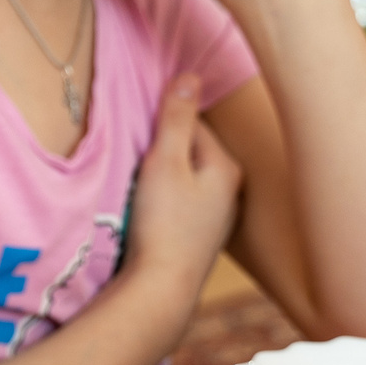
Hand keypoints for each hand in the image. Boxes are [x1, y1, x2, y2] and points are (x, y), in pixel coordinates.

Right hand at [123, 77, 242, 294]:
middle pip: (190, 152)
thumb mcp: (164, 161)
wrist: (161, 288)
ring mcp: (216, 217)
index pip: (194, 124)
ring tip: (137, 190)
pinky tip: (146, 215)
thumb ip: (175, 119)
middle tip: (136, 164)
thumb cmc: (163, 223)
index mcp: (226, 167)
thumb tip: (190, 76)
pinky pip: (179, 204)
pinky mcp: (198, 237)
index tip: (139, 135)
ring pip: (184, 179)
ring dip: (160, 178)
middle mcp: (229, 191)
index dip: (162, 125)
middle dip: (163, 151)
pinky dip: (162, 202)